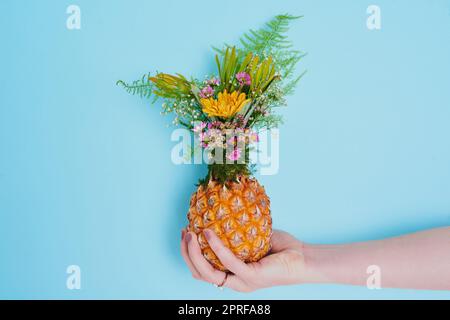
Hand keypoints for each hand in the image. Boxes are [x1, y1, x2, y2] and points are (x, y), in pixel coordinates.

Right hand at [181, 228, 306, 291]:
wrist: (303, 259)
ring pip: (208, 273)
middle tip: (184, 233)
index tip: (185, 233)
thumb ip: (235, 232)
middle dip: (186, 254)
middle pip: (199, 274)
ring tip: (190, 233)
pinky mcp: (252, 277)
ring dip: (194, 253)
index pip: (202, 271)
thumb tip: (220, 211)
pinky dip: (216, 247)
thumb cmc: (280, 249)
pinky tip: (209, 232)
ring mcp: (242, 282)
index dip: (189, 255)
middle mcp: (234, 282)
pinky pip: (228, 262)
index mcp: (232, 275)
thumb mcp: (252, 238)